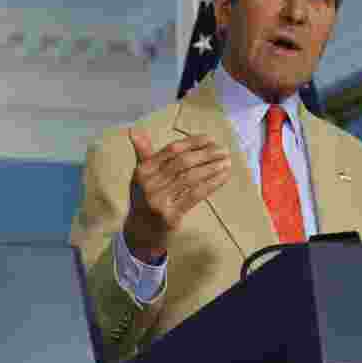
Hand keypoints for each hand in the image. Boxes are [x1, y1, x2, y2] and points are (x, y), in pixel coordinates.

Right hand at [124, 129, 231, 261]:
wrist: (140, 233)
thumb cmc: (145, 198)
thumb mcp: (141, 176)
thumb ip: (143, 153)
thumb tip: (135, 129)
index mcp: (143, 171)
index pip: (171, 151)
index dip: (192, 143)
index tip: (210, 139)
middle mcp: (148, 184)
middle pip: (182, 163)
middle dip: (206, 154)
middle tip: (223, 150)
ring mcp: (159, 201)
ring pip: (191, 178)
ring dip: (212, 168)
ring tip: (227, 162)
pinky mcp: (171, 216)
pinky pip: (195, 195)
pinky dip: (211, 184)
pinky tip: (223, 177)